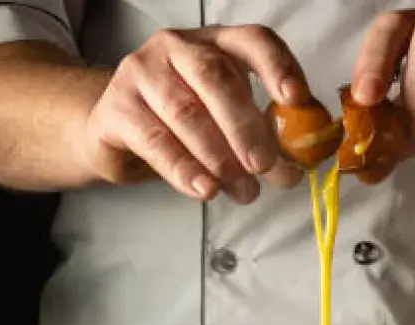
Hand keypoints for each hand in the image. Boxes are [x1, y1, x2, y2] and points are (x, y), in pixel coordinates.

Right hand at [82, 25, 309, 202]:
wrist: (119, 135)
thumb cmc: (183, 124)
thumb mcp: (225, 118)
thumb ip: (261, 130)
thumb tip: (295, 165)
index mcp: (216, 43)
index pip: (252, 41)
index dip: (277, 66)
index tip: (296, 99)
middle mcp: (178, 48)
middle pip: (215, 78)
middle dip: (244, 125)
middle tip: (264, 165)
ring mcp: (142, 72)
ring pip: (186, 113)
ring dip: (220, 158)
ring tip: (244, 192)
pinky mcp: (118, 107)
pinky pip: (155, 141)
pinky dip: (184, 170)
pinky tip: (205, 190)